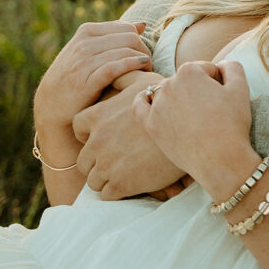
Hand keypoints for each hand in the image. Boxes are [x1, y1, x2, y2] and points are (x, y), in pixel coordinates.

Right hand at [34, 21, 151, 131]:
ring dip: (142, 62)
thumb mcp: (90, 50)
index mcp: (86, 31)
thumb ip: (114, 36)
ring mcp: (83, 61)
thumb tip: (142, 25)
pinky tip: (142, 70)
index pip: (127, 28)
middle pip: (130, 39)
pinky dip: (132, 66)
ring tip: (147, 74)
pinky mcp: (85, 81)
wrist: (51, 105)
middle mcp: (84, 43)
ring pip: (125, 51)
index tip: (144, 56)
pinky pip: (116, 67)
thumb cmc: (76, 76)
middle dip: (144, 52)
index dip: (141, 42)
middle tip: (148, 67)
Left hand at [73, 79, 184, 199]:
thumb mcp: (145, 82)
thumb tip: (115, 74)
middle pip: (83, 160)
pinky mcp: (121, 185)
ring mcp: (107, 165)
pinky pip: (107, 194)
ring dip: (106, 178)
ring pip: (93, 180)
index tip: (105, 136)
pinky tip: (133, 183)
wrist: (191, 132)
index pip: (78, 128)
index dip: (89, 133)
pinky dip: (118, 191)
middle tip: (117, 159)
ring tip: (126, 174)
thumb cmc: (169, 104)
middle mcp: (97, 141)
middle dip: (97, 161)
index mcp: (99, 116)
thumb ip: (124, 77)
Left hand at [133, 60, 255, 189]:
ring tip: (194, 116)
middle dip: (199, 89)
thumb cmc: (232, 123)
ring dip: (180, 98)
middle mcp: (169, 84)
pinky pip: (140, 105)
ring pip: (168, 92)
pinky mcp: (151, 125)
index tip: (224, 98)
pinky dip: (145, 100)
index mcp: (189, 71)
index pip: (206, 69)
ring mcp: (157, 105)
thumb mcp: (241, 88)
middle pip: (186, 80)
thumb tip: (220, 65)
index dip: (219, 82)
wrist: (219, 159)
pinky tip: (153, 102)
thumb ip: (231, 66)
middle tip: (212, 110)